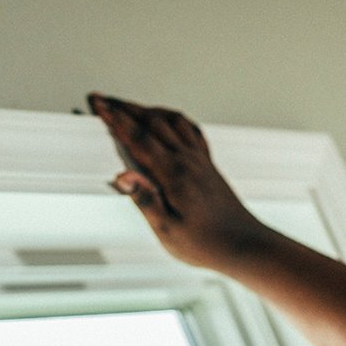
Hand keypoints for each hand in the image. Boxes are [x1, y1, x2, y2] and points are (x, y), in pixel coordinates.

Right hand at [89, 94, 274, 269]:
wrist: (246, 245)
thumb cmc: (208, 243)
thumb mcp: (168, 230)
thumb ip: (144, 200)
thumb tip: (122, 177)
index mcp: (175, 175)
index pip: (139, 138)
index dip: (116, 119)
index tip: (99, 105)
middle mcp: (189, 161)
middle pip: (153, 122)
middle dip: (124, 107)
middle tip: (104, 100)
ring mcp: (201, 160)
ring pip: (172, 121)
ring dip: (148, 110)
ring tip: (129, 106)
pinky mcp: (209, 165)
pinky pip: (191, 130)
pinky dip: (174, 119)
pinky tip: (169, 121)